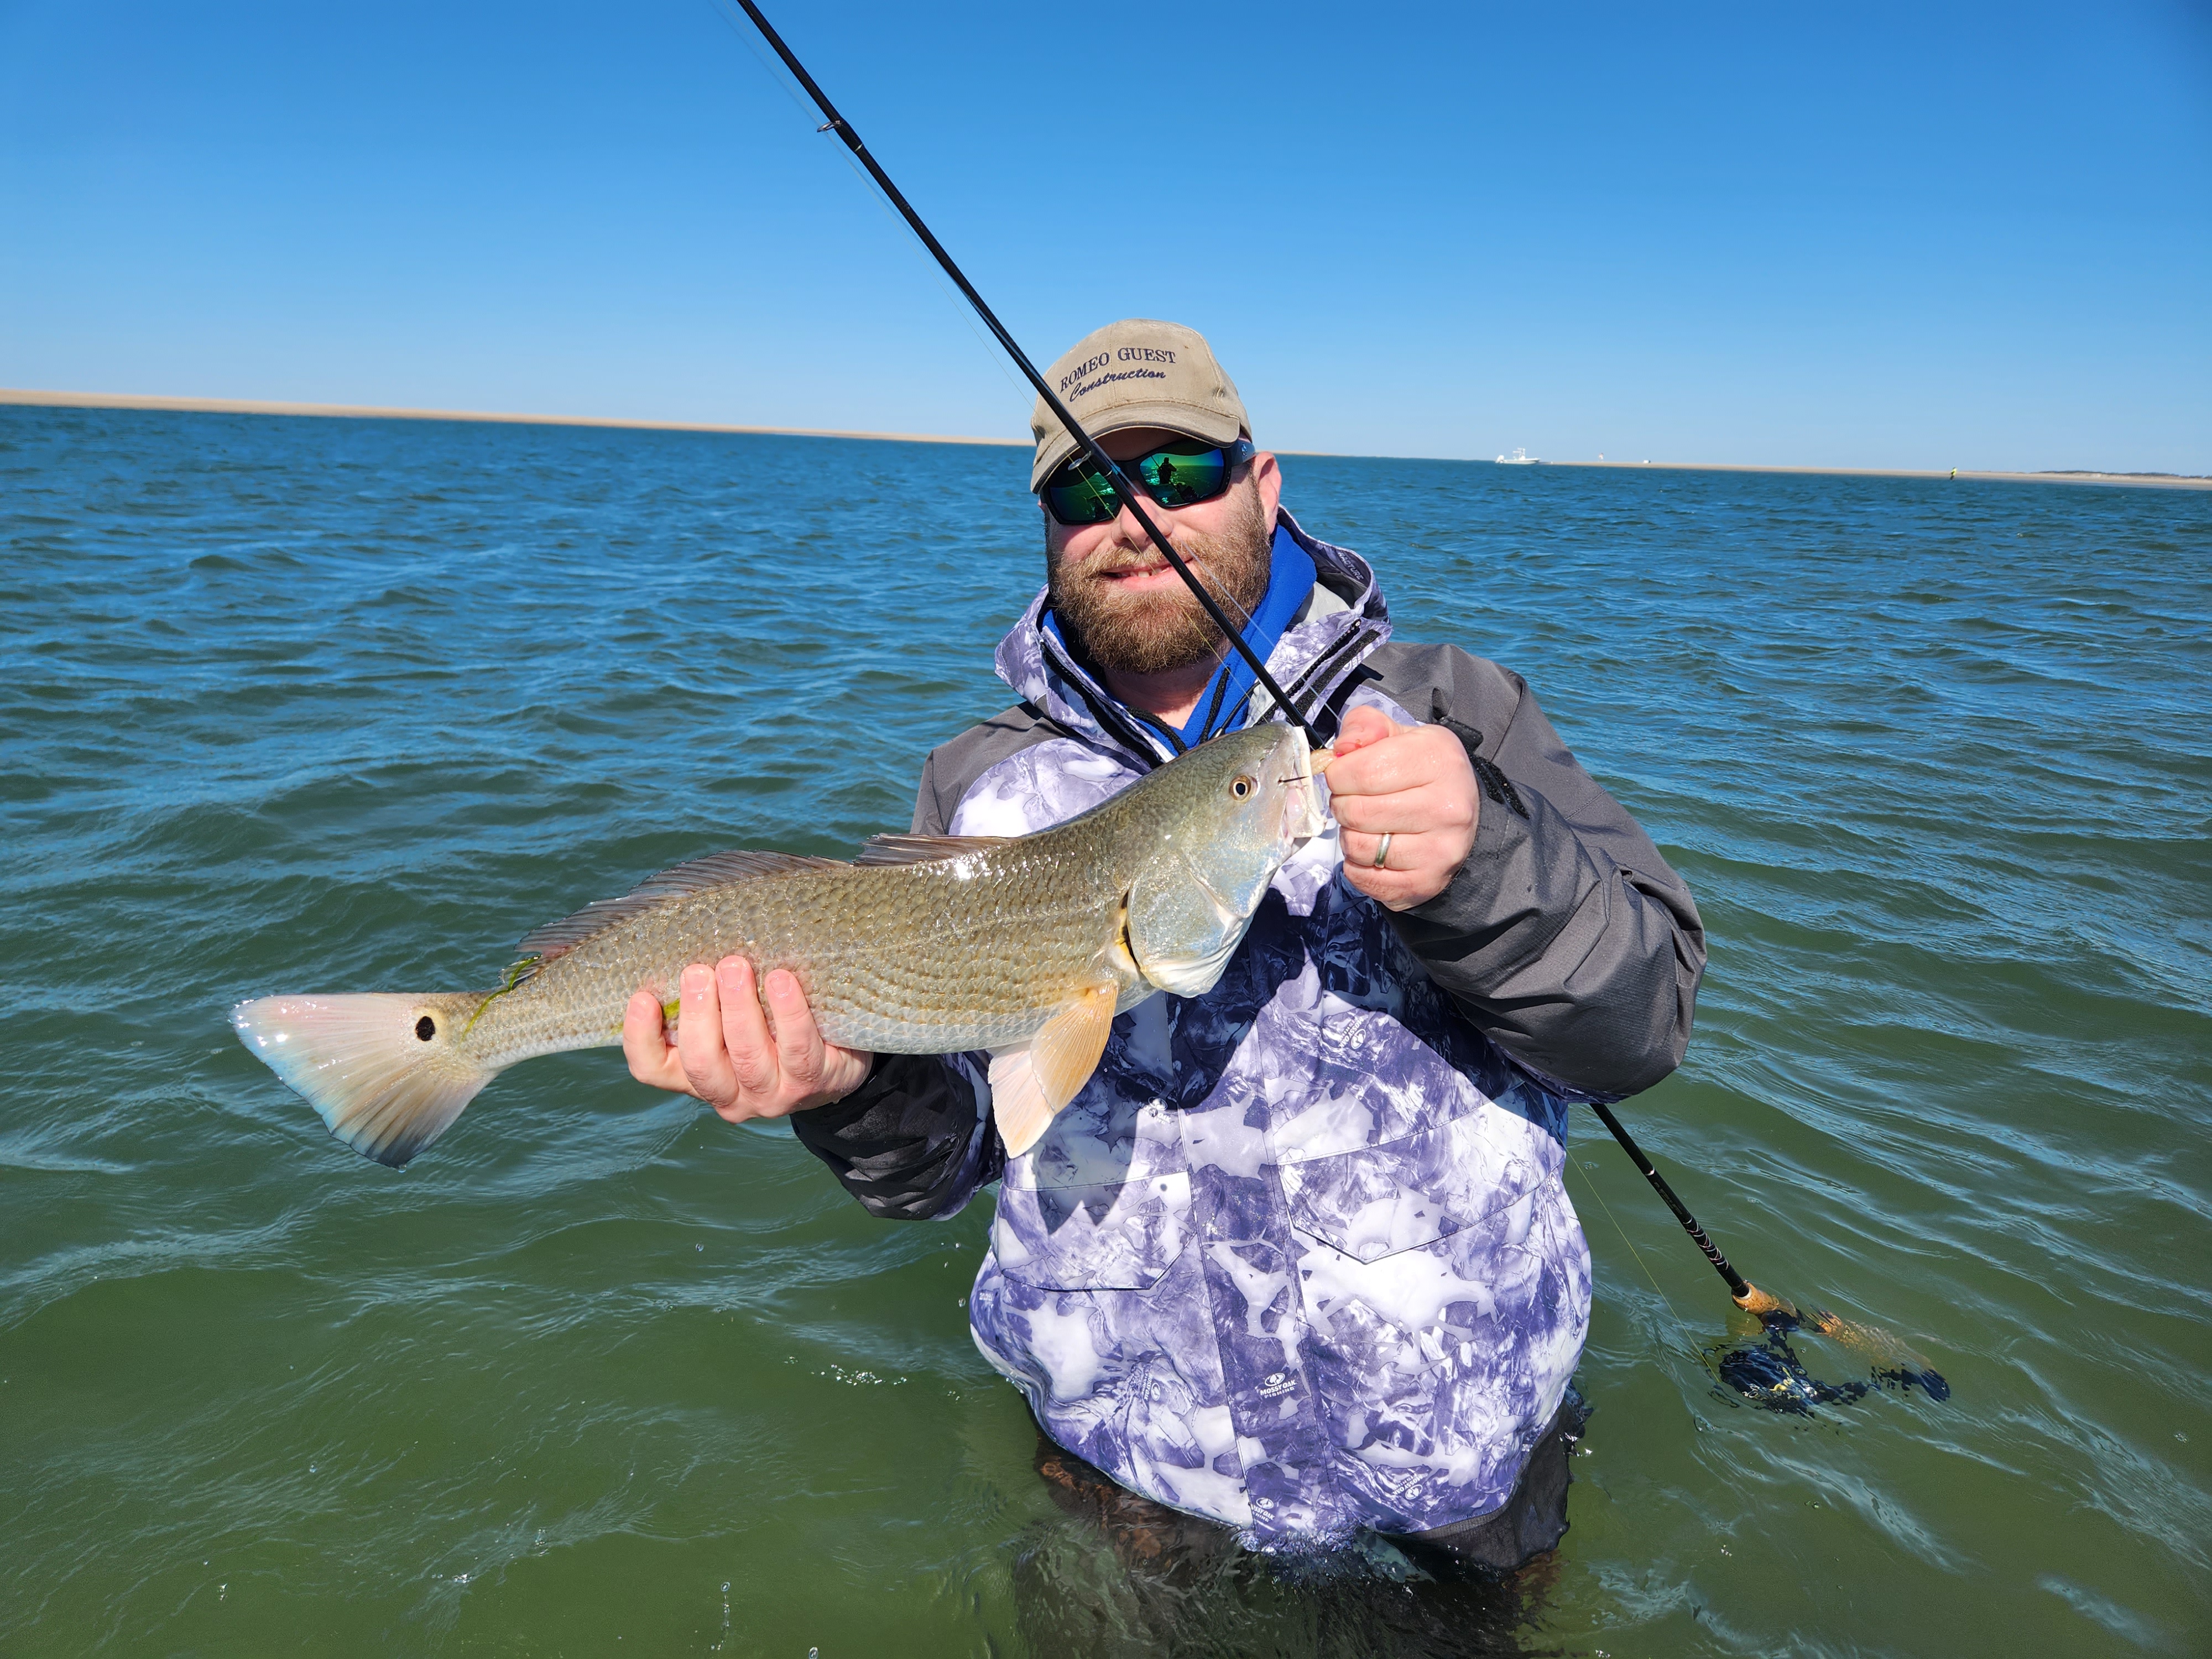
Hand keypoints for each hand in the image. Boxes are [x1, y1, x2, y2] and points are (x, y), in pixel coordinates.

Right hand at [622, 956, 872, 1122]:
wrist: (834, 1064)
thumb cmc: (770, 1031)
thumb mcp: (730, 1021)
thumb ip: (706, 998)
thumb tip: (686, 941)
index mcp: (697, 1076)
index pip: (653, 1069)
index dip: (640, 1038)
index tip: (641, 997)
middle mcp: (729, 1093)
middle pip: (701, 1063)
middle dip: (697, 1013)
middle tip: (699, 972)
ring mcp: (771, 1094)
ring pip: (747, 1056)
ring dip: (739, 1008)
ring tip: (735, 966)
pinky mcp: (812, 1082)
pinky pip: (797, 1048)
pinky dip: (787, 1012)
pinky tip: (780, 981)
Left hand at [1326, 704, 1479, 910]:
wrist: (1460, 813)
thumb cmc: (1420, 770)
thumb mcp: (1397, 734)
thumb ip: (1364, 727)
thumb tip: (1341, 750)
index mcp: (1438, 759)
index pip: (1361, 771)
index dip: (1338, 775)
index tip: (1343, 776)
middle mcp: (1447, 807)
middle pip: (1357, 811)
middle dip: (1342, 805)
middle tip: (1353, 801)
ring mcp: (1440, 849)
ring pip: (1359, 847)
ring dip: (1349, 836)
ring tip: (1366, 825)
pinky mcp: (1428, 882)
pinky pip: (1366, 878)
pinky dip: (1357, 866)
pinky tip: (1373, 850)